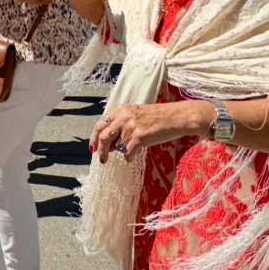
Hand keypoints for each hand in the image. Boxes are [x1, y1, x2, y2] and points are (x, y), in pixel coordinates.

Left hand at [90, 101, 213, 163]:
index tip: (92, 148)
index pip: (100, 125)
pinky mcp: (139, 137)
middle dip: (101, 150)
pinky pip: (128, 152)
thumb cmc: (158, 118)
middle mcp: (123, 117)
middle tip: (102, 159)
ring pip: (118, 146)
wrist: (176, 117)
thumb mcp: (135, 116)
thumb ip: (121, 126)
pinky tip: (132, 157)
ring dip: (122, 152)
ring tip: (129, 152)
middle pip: (103, 137)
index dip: (94, 138)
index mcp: (120, 110)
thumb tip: (109, 145)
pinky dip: (129, 157)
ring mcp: (130, 127)